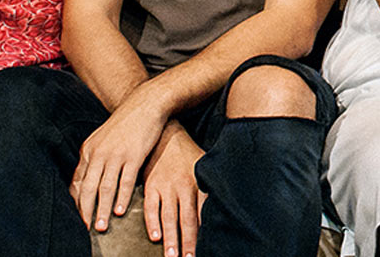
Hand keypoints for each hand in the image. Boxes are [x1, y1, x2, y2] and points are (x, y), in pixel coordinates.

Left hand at [70, 91, 169, 232]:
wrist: (145, 104)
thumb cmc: (126, 123)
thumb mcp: (103, 138)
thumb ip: (95, 158)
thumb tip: (88, 180)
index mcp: (89, 150)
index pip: (78, 182)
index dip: (77, 202)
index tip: (79, 216)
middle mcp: (98, 153)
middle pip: (88, 188)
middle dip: (86, 211)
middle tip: (86, 228)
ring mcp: (116, 154)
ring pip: (105, 188)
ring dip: (102, 209)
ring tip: (102, 226)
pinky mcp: (133, 155)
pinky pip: (125, 181)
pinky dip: (121, 197)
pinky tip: (120, 210)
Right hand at [141, 123, 205, 256]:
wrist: (167, 133)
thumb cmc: (190, 155)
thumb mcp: (206, 167)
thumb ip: (212, 188)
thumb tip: (228, 207)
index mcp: (201, 183)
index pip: (205, 213)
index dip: (205, 232)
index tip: (206, 249)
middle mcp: (185, 186)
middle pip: (187, 219)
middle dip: (188, 242)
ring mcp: (166, 186)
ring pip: (169, 216)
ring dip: (170, 238)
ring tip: (171, 256)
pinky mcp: (151, 185)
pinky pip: (151, 206)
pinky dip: (152, 222)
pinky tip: (154, 236)